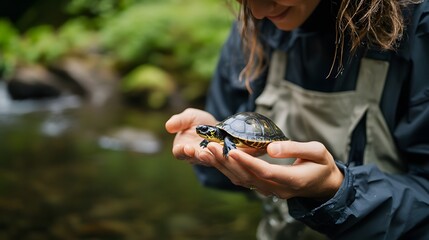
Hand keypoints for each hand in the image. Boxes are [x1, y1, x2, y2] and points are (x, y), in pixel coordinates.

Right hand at [165, 108, 217, 164]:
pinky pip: (219, 159)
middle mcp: (194, 156)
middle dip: (193, 155)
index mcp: (182, 148)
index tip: (184, 147)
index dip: (180, 151)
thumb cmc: (200, 121)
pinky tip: (220, 150)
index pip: (178, 153)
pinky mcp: (220, 158)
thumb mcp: (189, 117)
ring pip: (206, 160)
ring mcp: (207, 159)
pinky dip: (220, 155)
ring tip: (207, 151)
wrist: (219, 125)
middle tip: (193, 151)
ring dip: (207, 157)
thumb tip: (168, 126)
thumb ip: (179, 121)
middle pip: (192, 159)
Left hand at [204, 141, 343, 198]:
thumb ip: (295, 149)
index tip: (231, 151)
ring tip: (207, 151)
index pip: (265, 172)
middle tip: (211, 147)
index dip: (247, 162)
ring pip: (242, 181)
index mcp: (293, 180)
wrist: (325, 185)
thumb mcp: (318, 152)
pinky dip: (229, 170)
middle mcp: (278, 189)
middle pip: (248, 178)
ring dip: (224, 167)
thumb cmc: (322, 165)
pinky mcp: (265, 188)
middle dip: (228, 163)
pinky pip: (244, 181)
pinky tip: (217, 159)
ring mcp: (270, 191)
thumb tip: (271, 148)